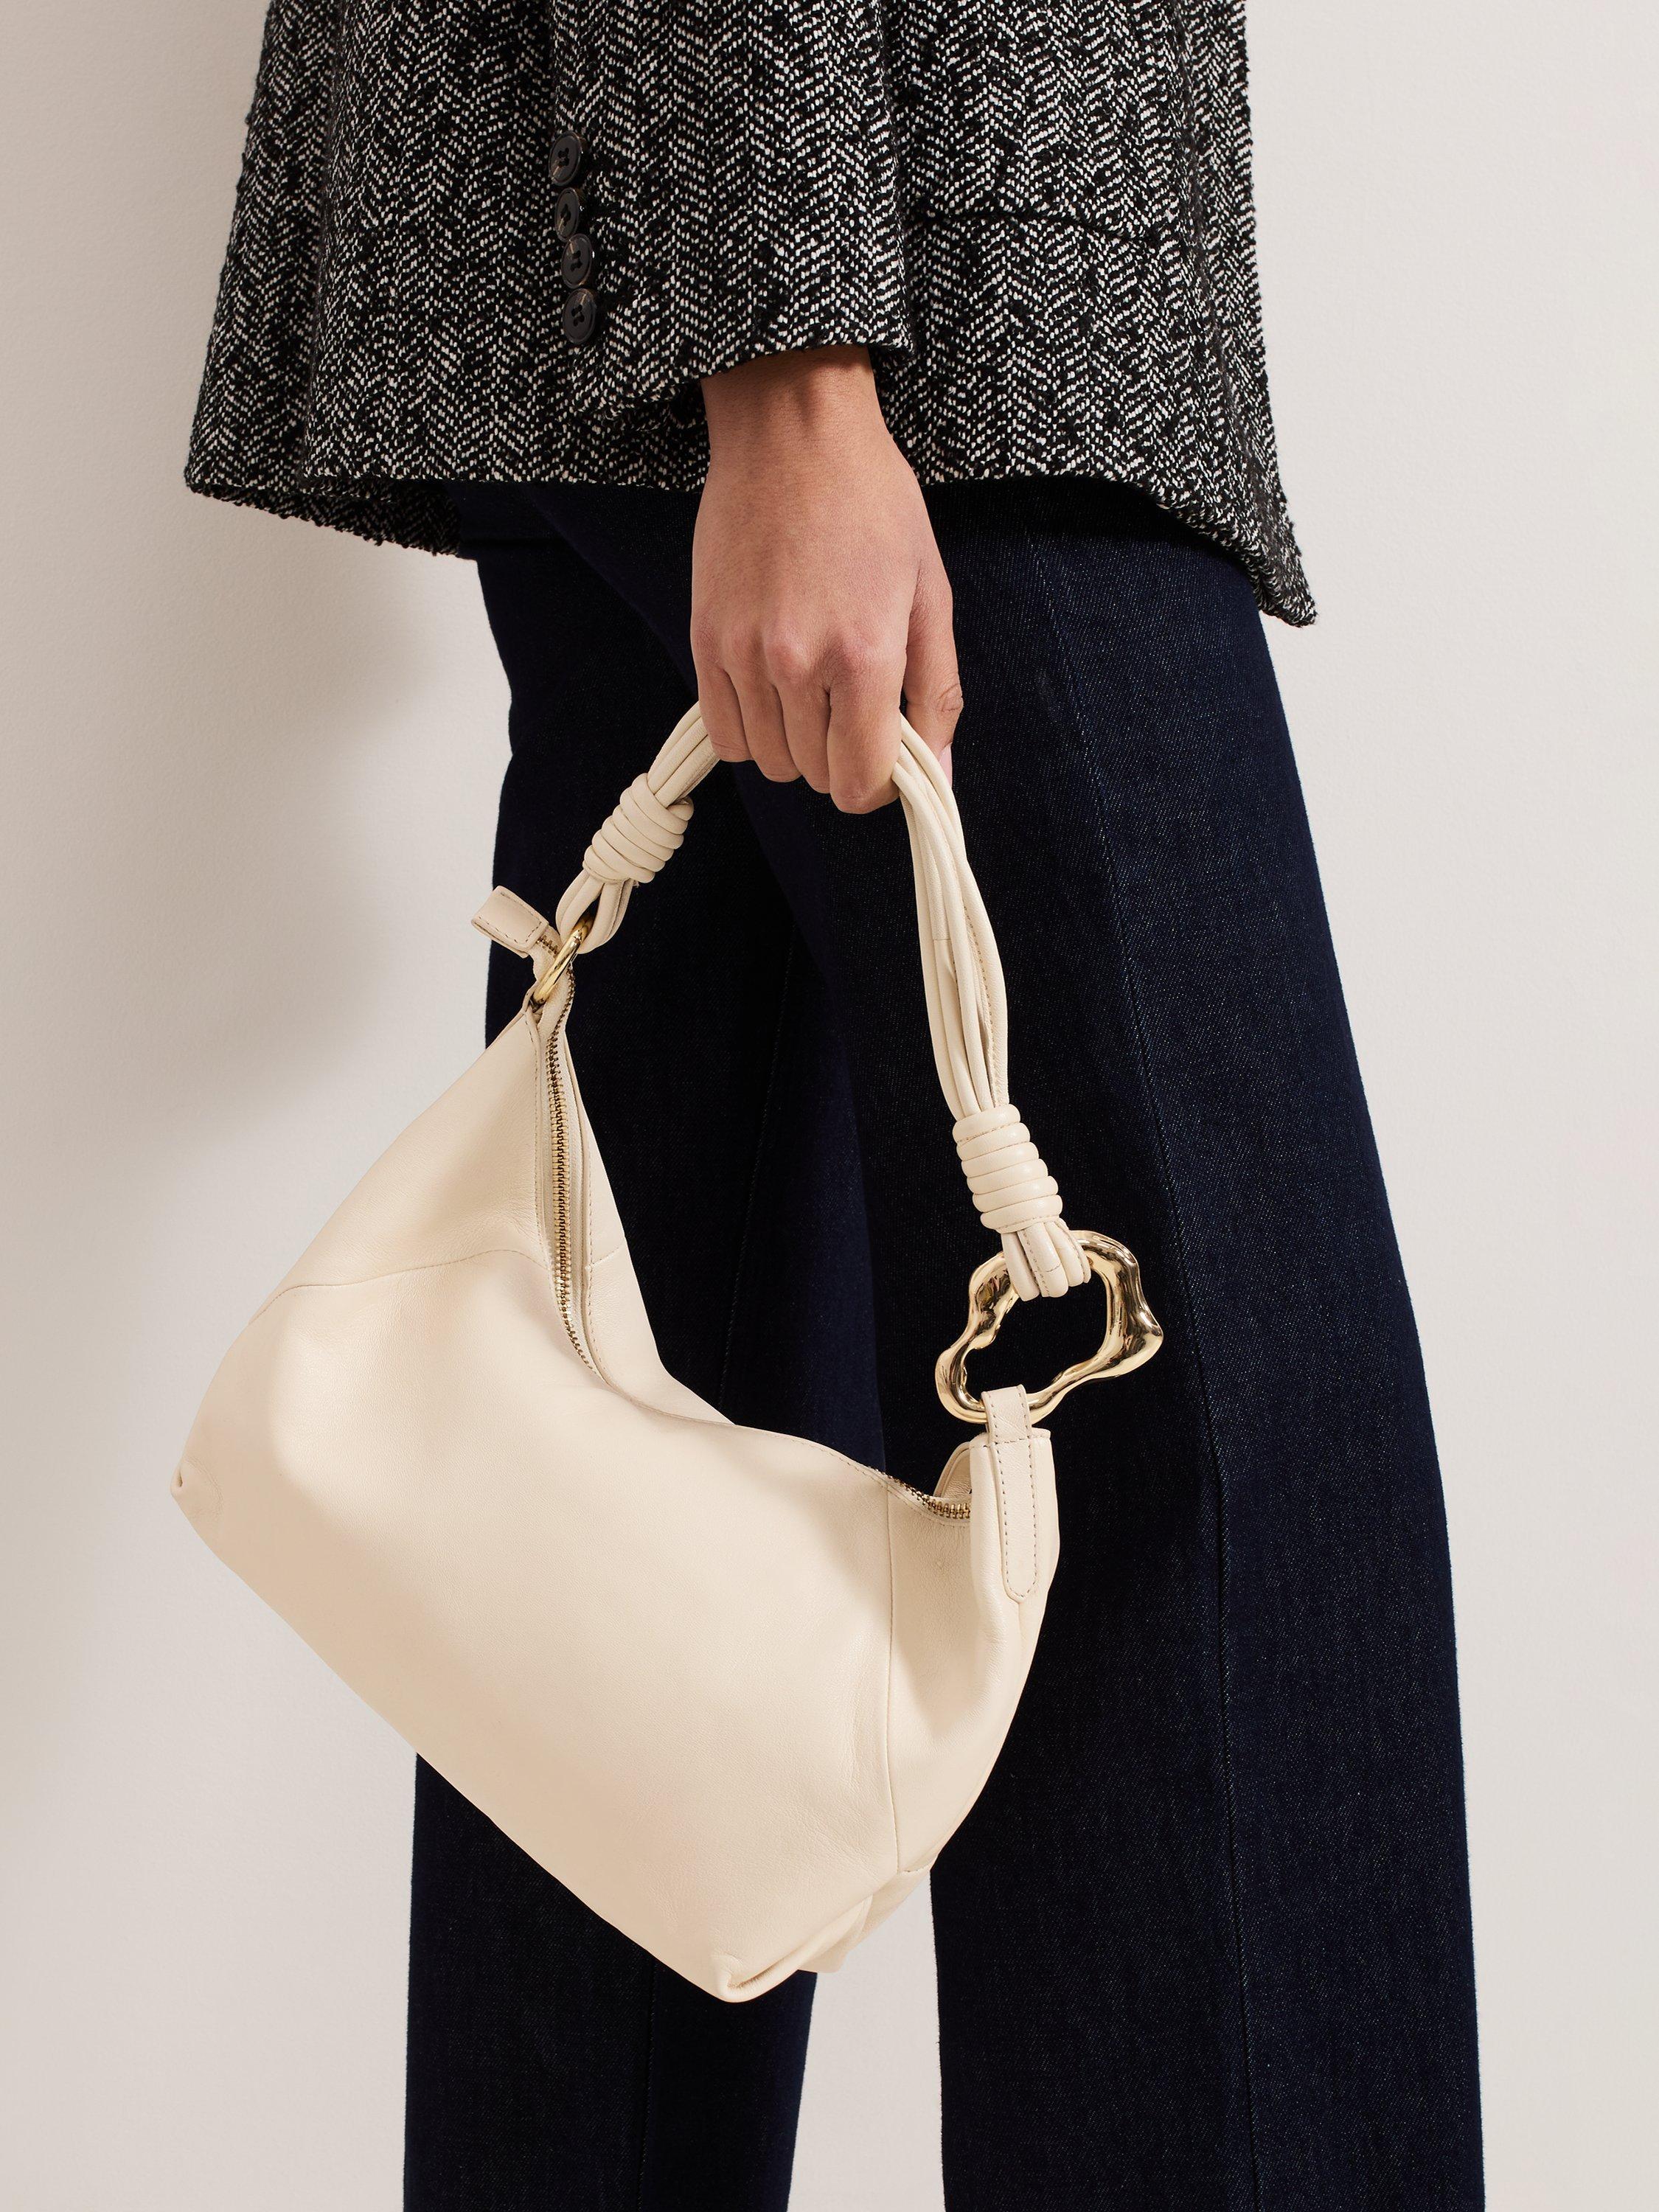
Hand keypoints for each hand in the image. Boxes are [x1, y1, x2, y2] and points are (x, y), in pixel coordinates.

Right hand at [692, 346, 960, 811]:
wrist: (793, 432)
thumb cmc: (872, 503)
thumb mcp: (930, 593)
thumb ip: (936, 693)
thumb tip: (937, 777)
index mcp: (865, 655)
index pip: (859, 782)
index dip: (876, 786)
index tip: (882, 760)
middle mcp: (798, 663)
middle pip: (814, 776)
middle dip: (839, 757)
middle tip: (851, 707)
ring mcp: (744, 654)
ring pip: (769, 761)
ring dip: (795, 744)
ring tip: (812, 689)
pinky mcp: (704, 640)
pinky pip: (725, 734)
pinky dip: (751, 729)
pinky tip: (773, 690)